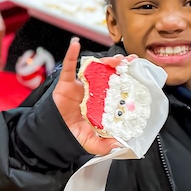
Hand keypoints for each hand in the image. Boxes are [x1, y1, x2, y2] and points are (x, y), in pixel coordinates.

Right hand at [51, 39, 121, 155]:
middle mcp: (94, 92)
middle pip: (109, 75)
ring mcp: (81, 86)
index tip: (138, 73)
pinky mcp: (66, 83)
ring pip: (94, 68)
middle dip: (120, 66)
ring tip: (115, 58)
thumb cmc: (72, 136)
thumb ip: (105, 145)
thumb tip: (120, 144)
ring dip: (105, 60)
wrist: (52, 134)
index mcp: (103, 104)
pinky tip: (75, 45)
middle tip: (130, 61)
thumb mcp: (92, 144)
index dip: (128, 80)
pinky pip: (69, 66)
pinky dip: (71, 55)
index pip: (117, 89)